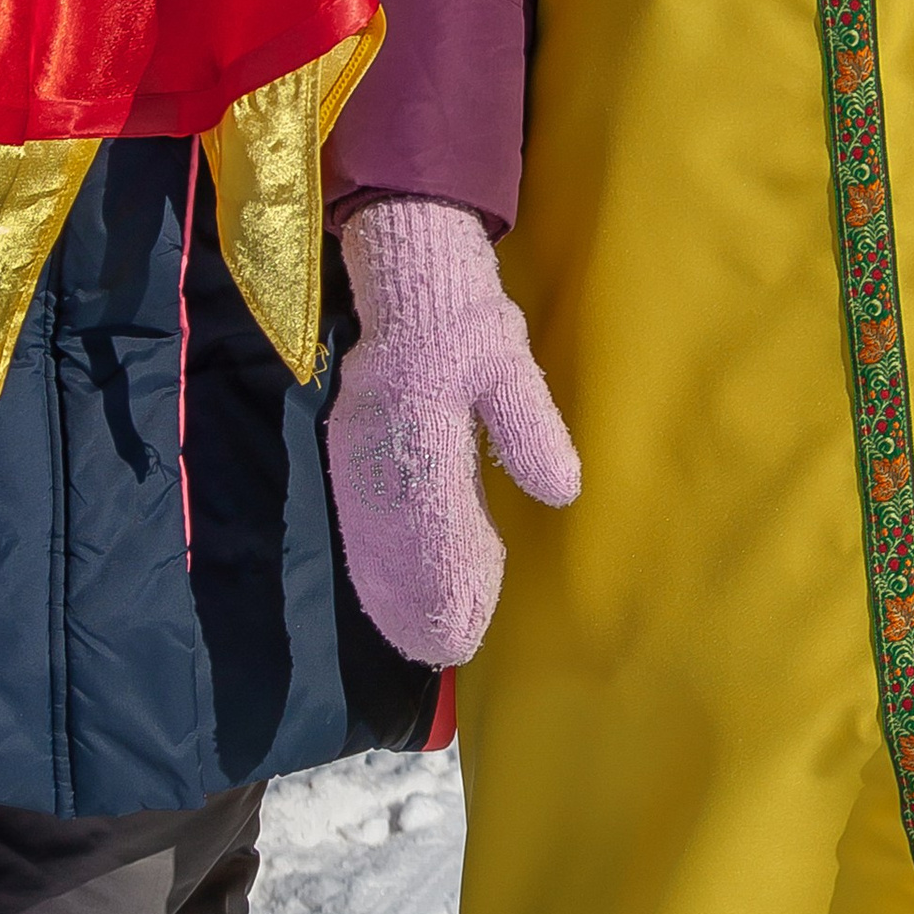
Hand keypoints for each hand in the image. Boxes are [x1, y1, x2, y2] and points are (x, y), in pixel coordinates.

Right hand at [328, 198, 581, 664]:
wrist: (408, 264)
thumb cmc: (464, 314)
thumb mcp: (506, 358)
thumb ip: (529, 425)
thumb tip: (562, 490)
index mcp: (418, 421)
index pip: (434, 516)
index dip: (451, 576)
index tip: (468, 622)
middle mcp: (377, 442)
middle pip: (397, 537)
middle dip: (421, 598)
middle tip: (448, 649)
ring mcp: (357, 445)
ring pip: (373, 533)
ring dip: (395, 589)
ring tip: (418, 638)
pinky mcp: (351, 445)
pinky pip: (360, 516)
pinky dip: (374, 560)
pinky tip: (388, 590)